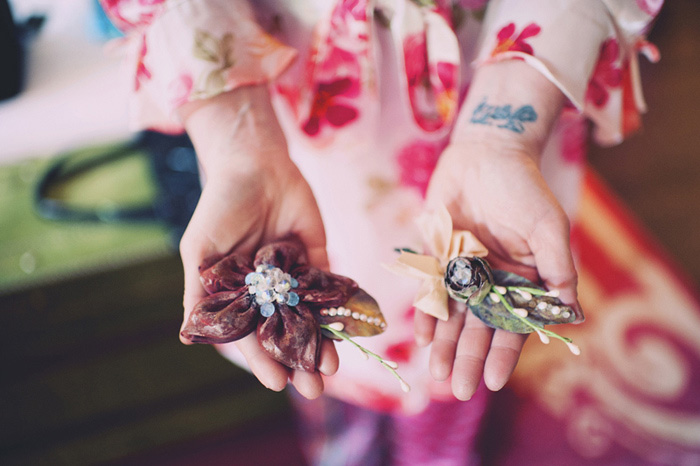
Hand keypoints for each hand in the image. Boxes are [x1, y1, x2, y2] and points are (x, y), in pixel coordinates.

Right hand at [178, 85, 337, 398]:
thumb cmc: (219, 205)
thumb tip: (189, 334)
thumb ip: (201, 290)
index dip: (263, 359)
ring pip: (310, 317)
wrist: (254, 163)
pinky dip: (339, 308)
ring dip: (321, 342)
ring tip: (331, 367)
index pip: (251, 334)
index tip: (277, 383)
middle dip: (298, 360)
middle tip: (314, 388)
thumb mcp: (200, 249)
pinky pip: (330, 287)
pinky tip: (349, 328)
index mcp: (237, 293)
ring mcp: (293, 275)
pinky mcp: (317, 256)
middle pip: (285, 332)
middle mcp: (266, 289)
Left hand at [417, 61, 583, 399]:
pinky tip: (421, 337)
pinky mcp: (437, 255)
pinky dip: (426, 312)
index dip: (505, 354)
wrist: (485, 152)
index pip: (514, 325)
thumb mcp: (548, 227)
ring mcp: (463, 270)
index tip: (494, 382)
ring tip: (436, 373)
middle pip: (480, 327)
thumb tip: (570, 316)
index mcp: (522, 279)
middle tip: (458, 390)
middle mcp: (492, 281)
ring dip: (446, 345)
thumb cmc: (523, 187)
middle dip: (469, 358)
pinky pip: (430, 291)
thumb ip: (557, 270)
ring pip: (453, 316)